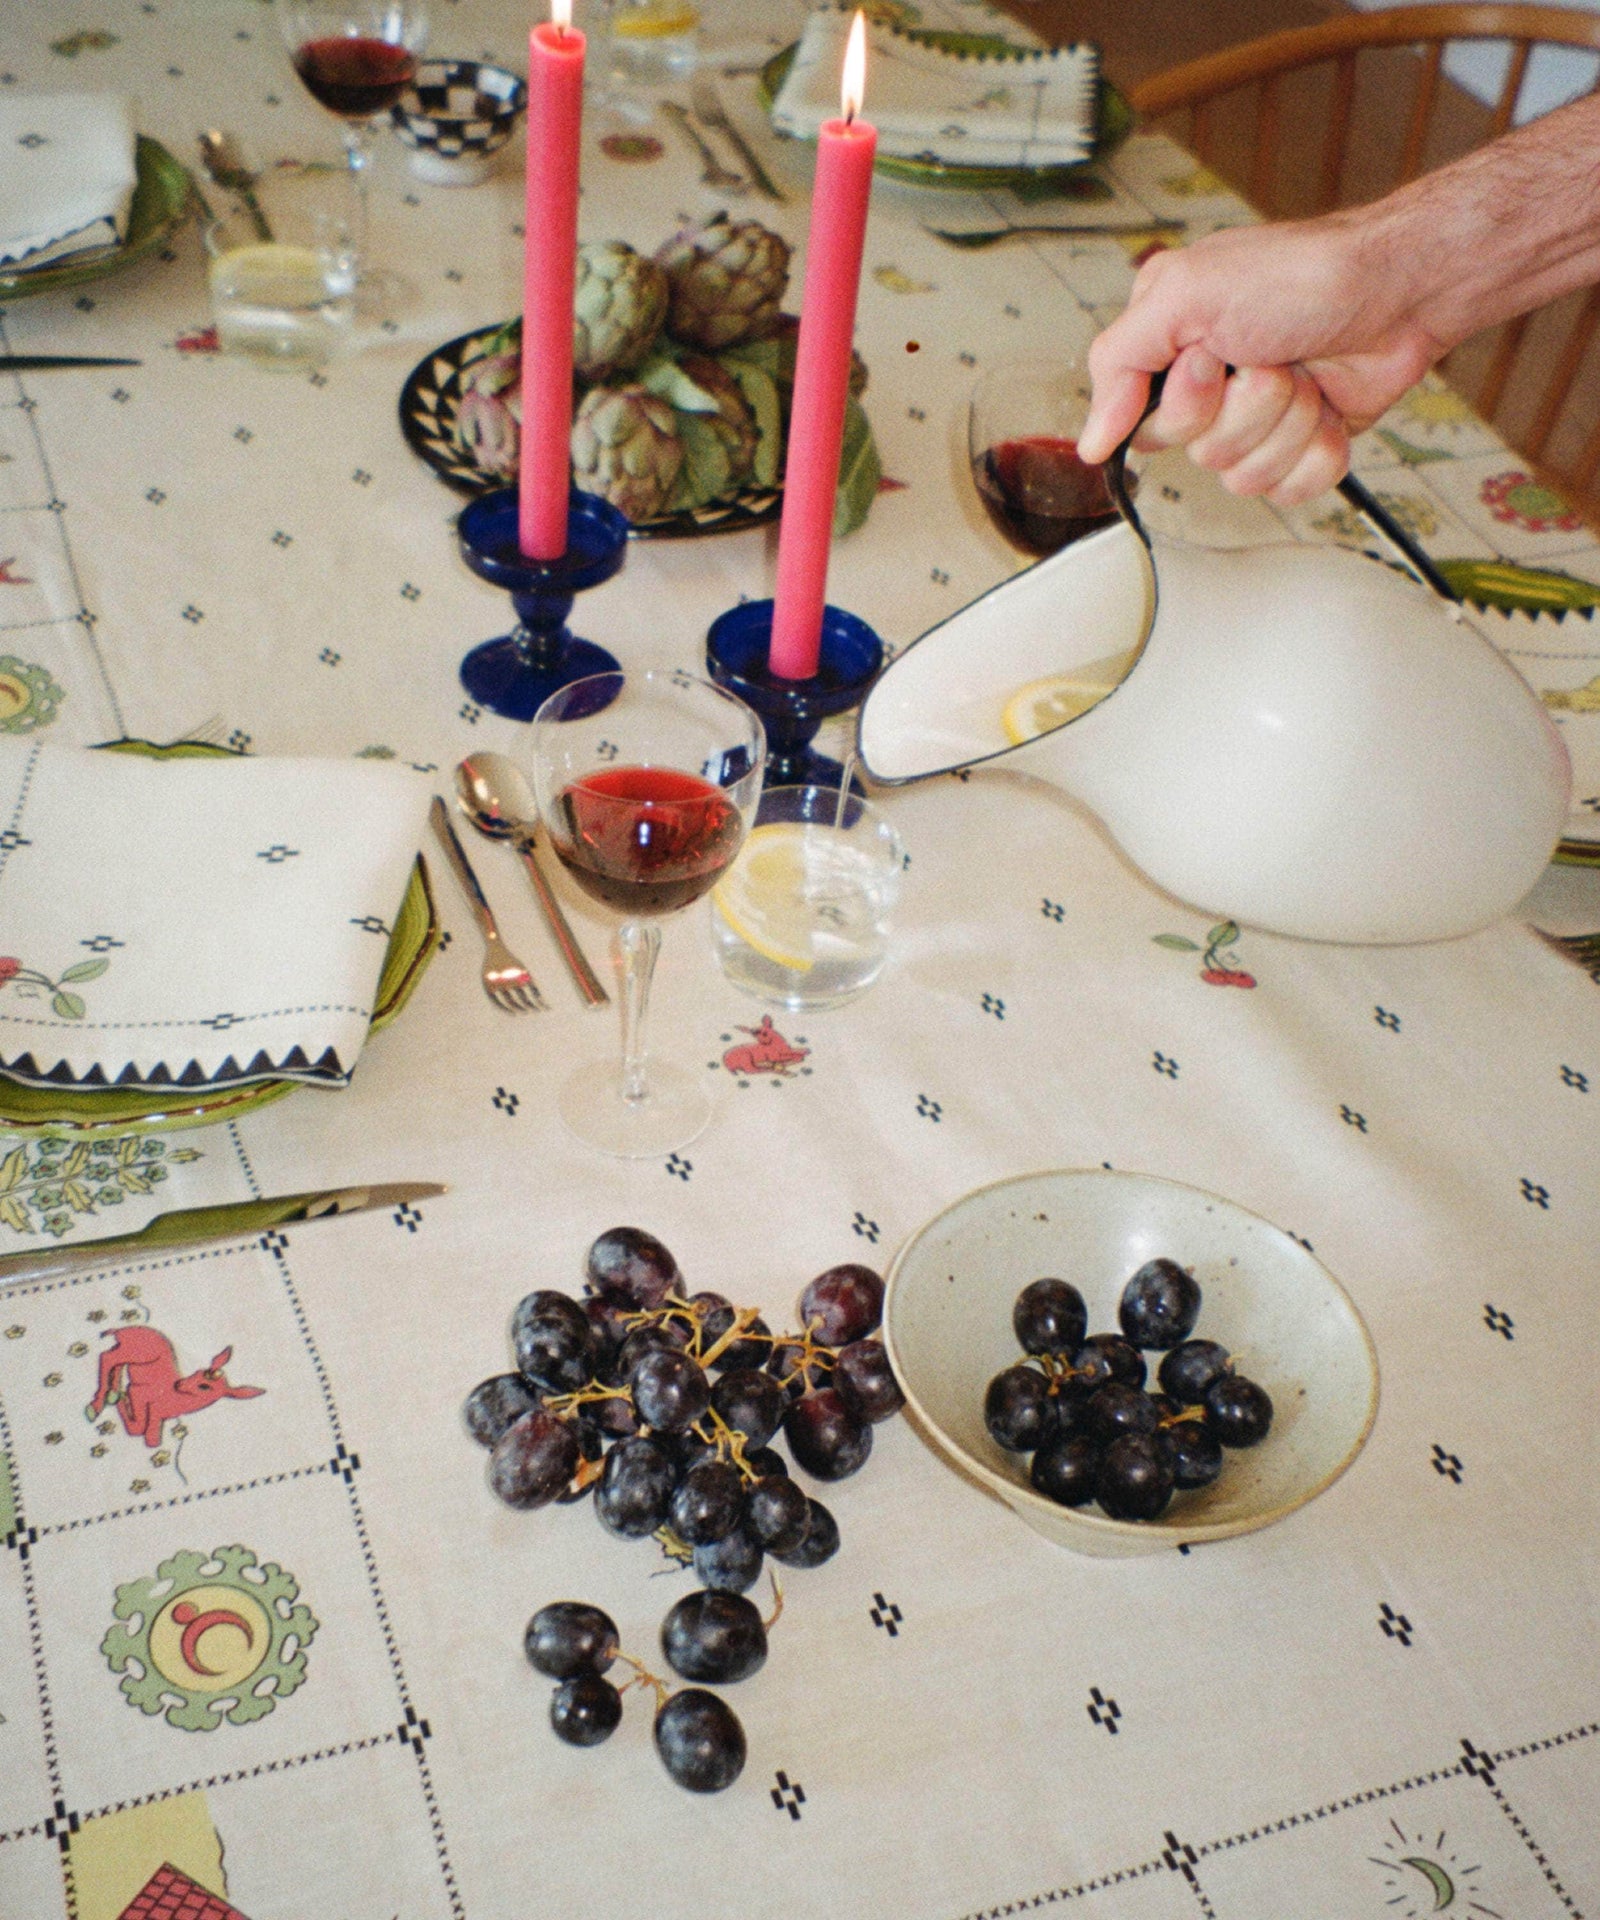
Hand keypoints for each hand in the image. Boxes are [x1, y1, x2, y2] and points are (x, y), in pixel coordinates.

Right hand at [1076, 218, 1444, 504]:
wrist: (1399, 290)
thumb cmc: (1302, 276)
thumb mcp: (1186, 293)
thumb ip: (1118, 362)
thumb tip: (1090, 442)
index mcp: (1170, 353)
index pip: (1144, 426)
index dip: (1186, 404)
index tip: (1214, 358)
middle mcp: (1209, 391)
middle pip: (1199, 454)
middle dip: (1246, 410)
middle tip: (1271, 359)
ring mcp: (1257, 422)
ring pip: (1246, 477)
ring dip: (1288, 425)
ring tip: (1306, 374)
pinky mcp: (1300, 445)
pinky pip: (1290, 490)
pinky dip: (1318, 450)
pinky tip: (1331, 408)